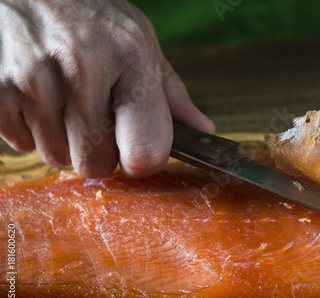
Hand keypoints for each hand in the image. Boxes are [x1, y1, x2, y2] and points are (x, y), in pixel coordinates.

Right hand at [0, 0, 214, 177]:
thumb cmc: (94, 18)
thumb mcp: (142, 43)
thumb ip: (172, 95)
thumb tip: (203, 133)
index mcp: (130, 58)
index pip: (144, 151)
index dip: (142, 161)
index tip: (137, 151)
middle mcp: (82, 71)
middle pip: (96, 164)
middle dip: (99, 149)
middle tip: (95, 115)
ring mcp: (33, 81)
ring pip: (57, 158)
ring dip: (64, 139)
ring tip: (64, 98)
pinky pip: (22, 146)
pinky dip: (32, 130)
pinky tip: (39, 96)